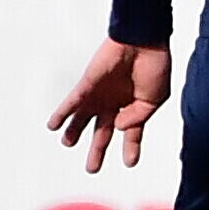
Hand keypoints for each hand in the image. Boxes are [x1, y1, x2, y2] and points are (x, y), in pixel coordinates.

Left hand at [49, 39, 173, 173]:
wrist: (144, 41)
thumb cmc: (154, 66)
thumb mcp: (155, 99)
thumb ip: (139, 117)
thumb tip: (117, 127)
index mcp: (134, 105)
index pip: (131, 132)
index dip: (131, 148)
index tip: (129, 162)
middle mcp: (115, 102)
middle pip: (103, 131)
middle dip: (97, 149)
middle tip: (91, 168)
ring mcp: (101, 94)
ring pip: (84, 118)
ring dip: (74, 131)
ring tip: (67, 143)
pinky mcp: (88, 85)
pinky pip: (72, 102)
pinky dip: (62, 114)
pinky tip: (53, 126)